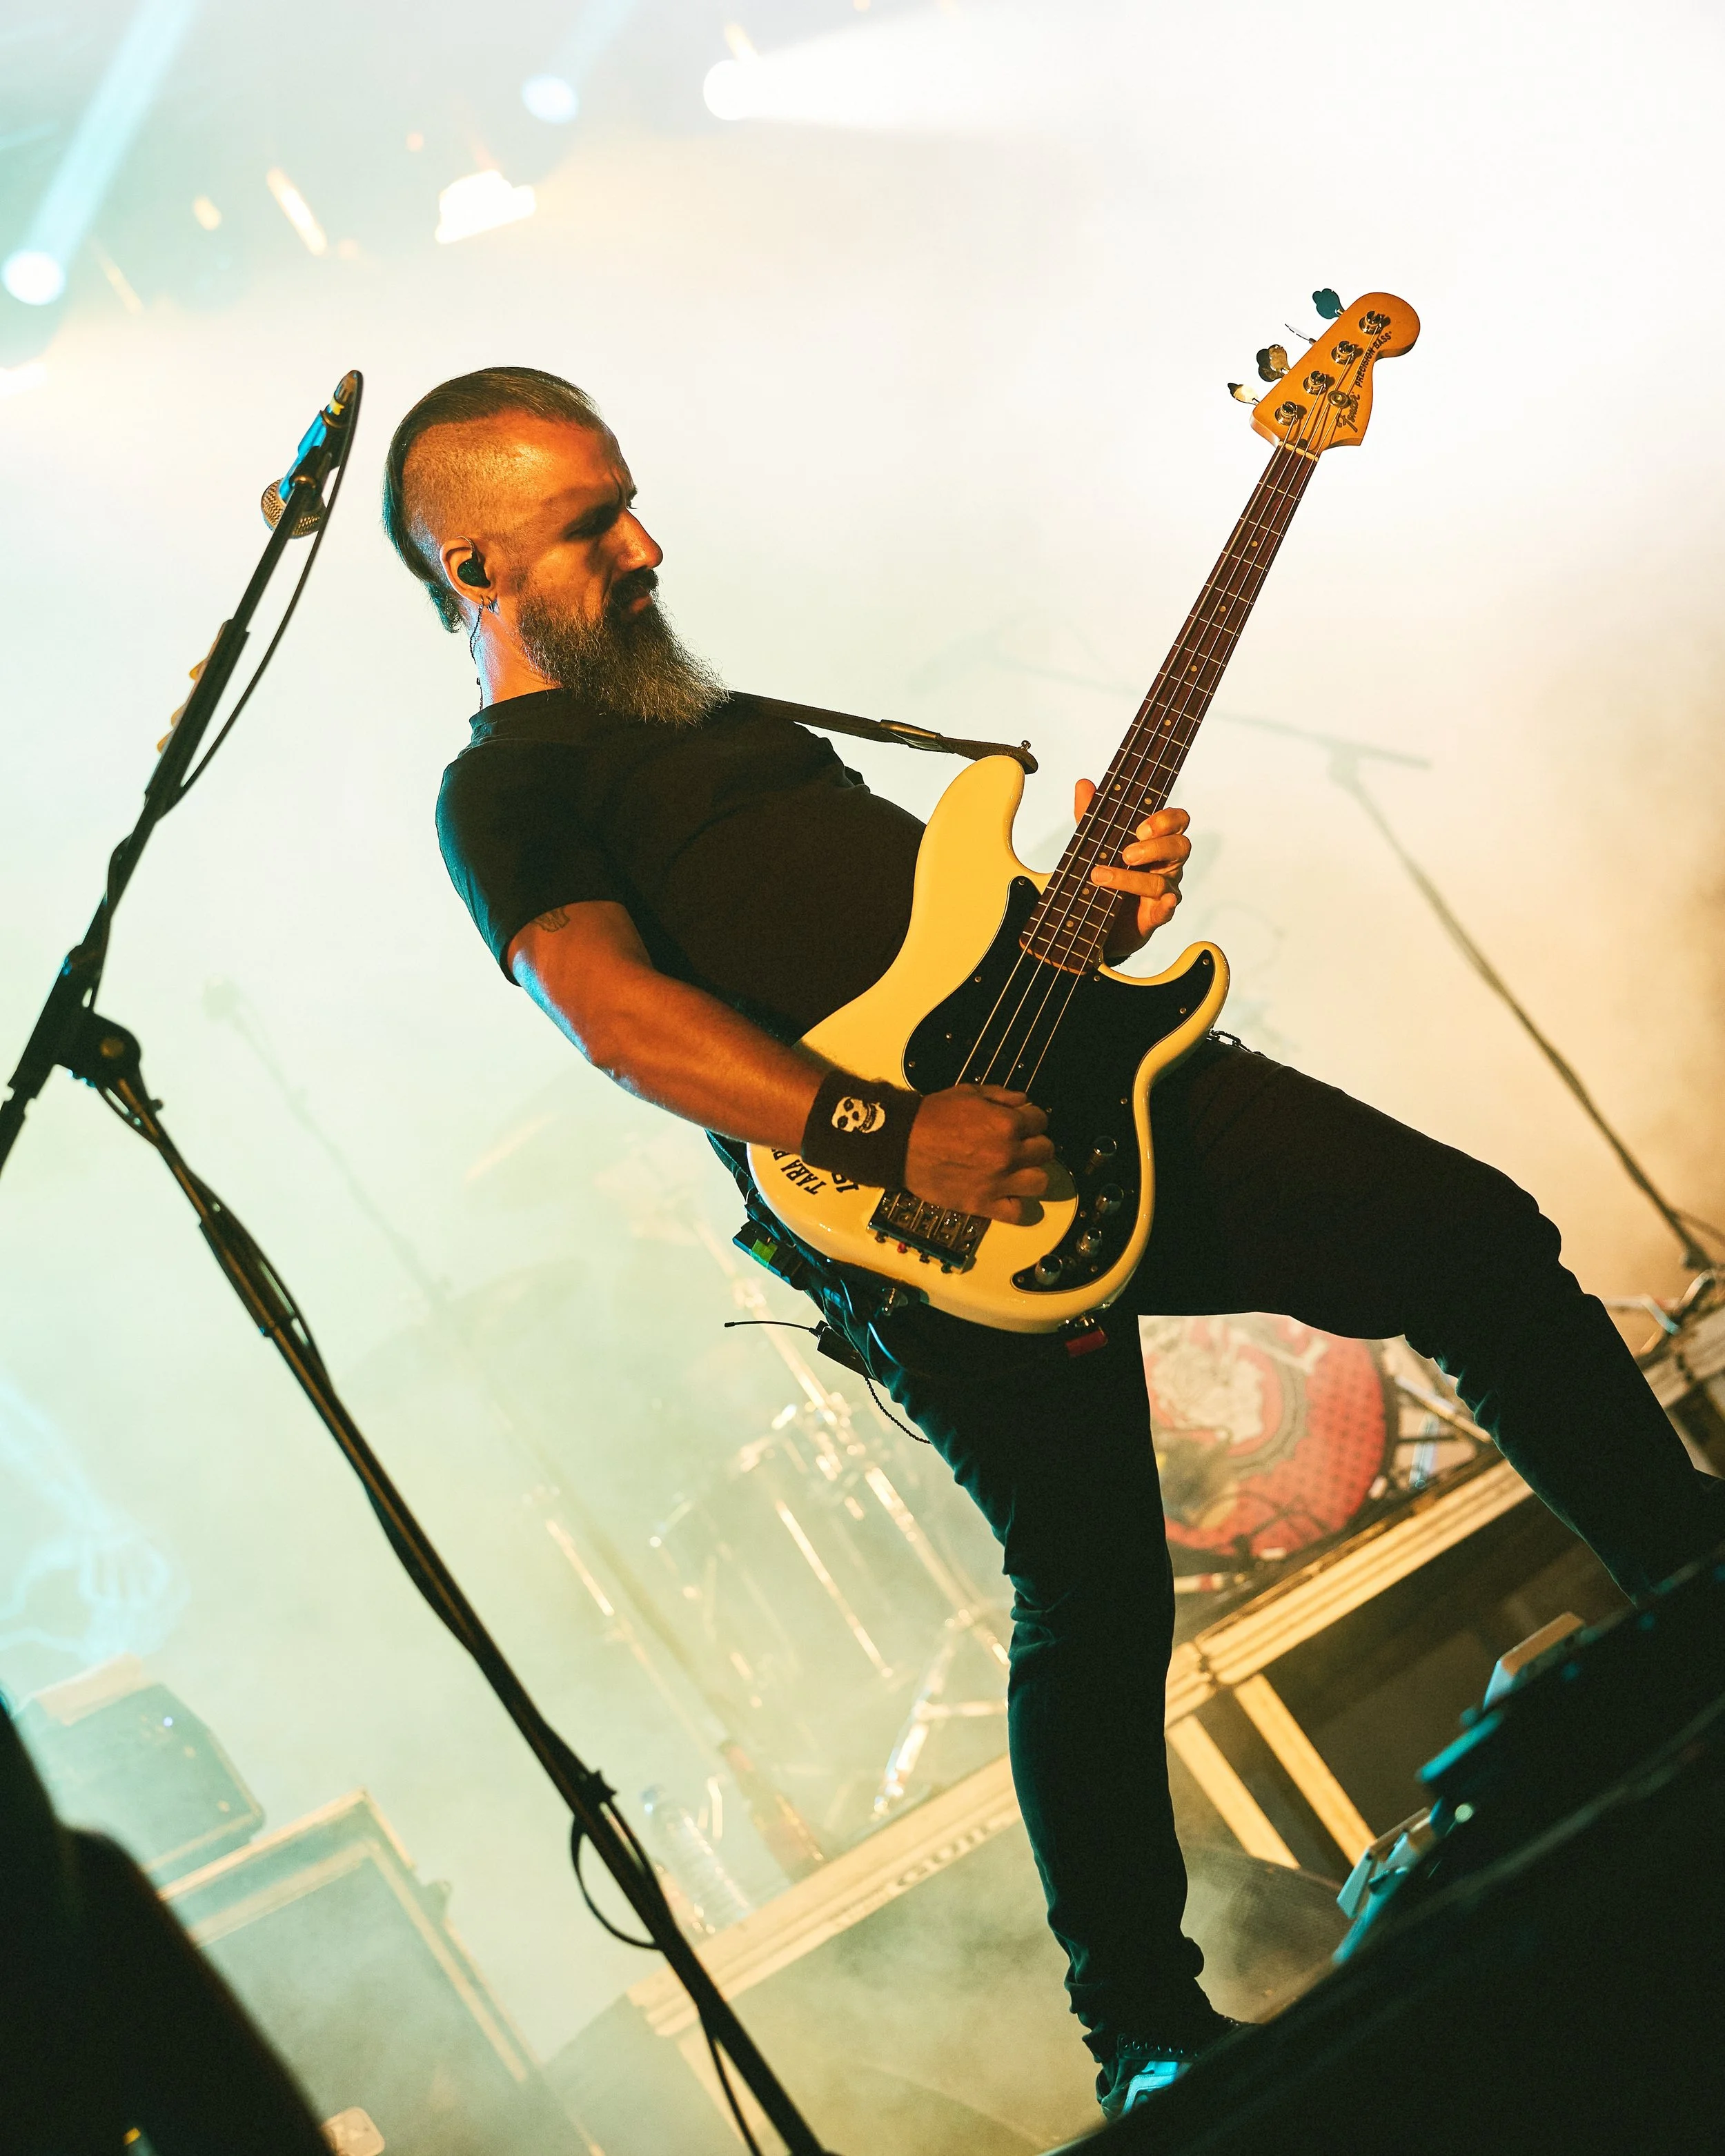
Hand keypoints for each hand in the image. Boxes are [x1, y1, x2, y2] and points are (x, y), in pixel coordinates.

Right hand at [904, 1085, 1054, 1224]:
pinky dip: (1015, 1204)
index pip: (1040, 1121)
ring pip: (1040, 1183)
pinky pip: (1017, 1213)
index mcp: (1006, 1124)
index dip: (1031, 1120)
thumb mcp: (968, 1093)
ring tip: (1016, 1172)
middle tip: (1018, 1146)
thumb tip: (1024, 1102)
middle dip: (1034, 1145)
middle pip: (1045, 1152)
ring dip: (1030, 1175)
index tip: (1021, 1124)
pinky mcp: (983, 1205)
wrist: (901, 1143)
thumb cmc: (932, 1116)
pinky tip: (1006, 1194)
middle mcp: (1008, 1155)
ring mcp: (997, 1183)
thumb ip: (1001, 1096)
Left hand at [1075, 780, 1190, 961]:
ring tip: (1102, 878)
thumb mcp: (1094, 841)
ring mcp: (1165, 888)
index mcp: (1157, 839)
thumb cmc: (1108, 870)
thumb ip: (1091, 814)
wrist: (1097, 914)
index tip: (1140, 827)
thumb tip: (1084, 784)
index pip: (1177, 821)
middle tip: (1126, 853)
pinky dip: (1166, 906)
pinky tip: (1163, 902)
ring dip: (1132, 879)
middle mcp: (1166, 863)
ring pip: (1163, 880)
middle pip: (1180, 847)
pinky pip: (1168, 910)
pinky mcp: (1156, 914)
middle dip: (1154, 847)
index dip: (1166, 820)